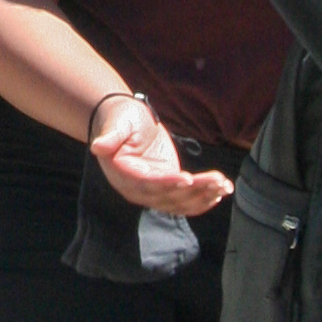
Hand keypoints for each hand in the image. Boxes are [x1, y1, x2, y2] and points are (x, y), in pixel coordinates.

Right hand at [88, 95, 233, 218]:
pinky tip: (220, 193)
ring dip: (204, 196)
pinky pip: (185, 200)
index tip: (187, 178)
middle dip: (195, 190)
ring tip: (224, 186)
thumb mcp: (116, 123)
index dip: (168, 183)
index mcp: (124, 175)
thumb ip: (110, 136)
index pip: (148, 183)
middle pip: (169, 196)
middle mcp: (138, 190)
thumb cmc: (120, 119)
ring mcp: (154, 192)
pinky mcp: (167, 188)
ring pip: (180, 202)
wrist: (124, 121)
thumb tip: (97, 147)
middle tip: (217, 180)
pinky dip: (203, 200)